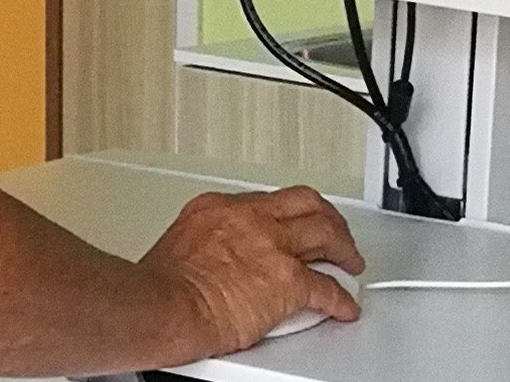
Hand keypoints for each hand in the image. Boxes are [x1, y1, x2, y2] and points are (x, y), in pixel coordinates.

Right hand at [138, 186, 365, 354]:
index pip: (265, 202)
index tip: (287, 225)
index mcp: (220, 207)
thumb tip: (211, 261)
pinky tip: (345, 305)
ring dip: (342, 247)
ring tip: (349, 259)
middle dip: (324, 216)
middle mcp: (252, 218)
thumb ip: (205, 244)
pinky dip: (340, 298)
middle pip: (304, 204)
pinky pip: (326, 289)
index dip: (282, 215)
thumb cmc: (160, 287)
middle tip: (333, 230)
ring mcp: (274, 246)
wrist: (163, 306)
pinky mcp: (288, 281)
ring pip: (325, 233)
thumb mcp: (179, 243)